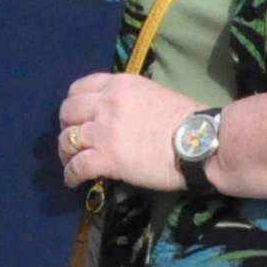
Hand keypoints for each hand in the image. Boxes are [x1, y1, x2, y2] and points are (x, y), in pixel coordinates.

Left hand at [58, 72, 199, 191]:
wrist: (200, 141)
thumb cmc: (187, 120)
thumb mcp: (152, 94)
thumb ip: (128, 100)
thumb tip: (118, 115)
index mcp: (118, 85)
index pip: (79, 88)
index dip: (74, 104)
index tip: (77, 116)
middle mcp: (105, 103)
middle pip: (68, 112)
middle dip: (67, 126)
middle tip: (73, 139)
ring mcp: (104, 131)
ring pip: (68, 139)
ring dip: (65, 151)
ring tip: (70, 161)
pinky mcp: (107, 158)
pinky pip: (77, 166)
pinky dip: (70, 174)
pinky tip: (72, 181)